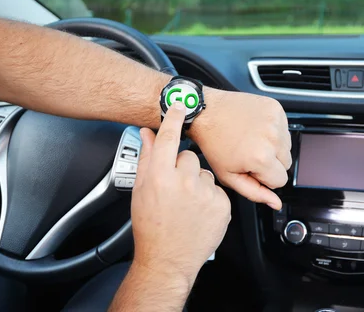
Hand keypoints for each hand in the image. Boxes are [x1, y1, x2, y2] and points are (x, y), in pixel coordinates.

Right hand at [131, 101, 230, 285]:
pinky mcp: (222, 205)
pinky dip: (210, 197)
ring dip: (198, 183)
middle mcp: (183, 182)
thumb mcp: (142, 191)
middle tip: (176, 188)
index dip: (175, 118)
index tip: (181, 103)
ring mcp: (205, 194)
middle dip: (184, 167)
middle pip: (190, 157)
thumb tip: (147, 134)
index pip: (168, 138)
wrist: (168, 259)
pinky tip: (199, 211)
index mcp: (159, 177)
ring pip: (205, 174)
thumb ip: (147, 158)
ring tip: (188, 204)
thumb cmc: (151, 228)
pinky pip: (217, 190)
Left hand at [188, 89, 291, 209]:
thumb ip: (255, 192)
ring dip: (273, 146)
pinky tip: (255, 129)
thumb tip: (275, 203)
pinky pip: (284, 129)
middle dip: (270, 162)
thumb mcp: (229, 176)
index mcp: (261, 157)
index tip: (251, 167)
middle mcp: (272, 138)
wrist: (207, 113)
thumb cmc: (214, 142)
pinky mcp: (275, 109)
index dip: (264, 177)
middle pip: (286, 163)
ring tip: (251, 140)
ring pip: (287, 146)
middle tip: (249, 153)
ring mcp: (275, 121)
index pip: (280, 180)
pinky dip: (273, 131)